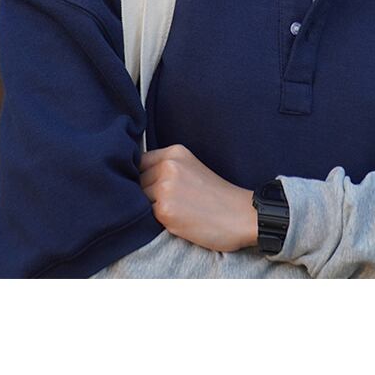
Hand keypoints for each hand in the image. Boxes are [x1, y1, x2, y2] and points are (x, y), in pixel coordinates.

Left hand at [139, 144, 258, 252]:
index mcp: (175, 152)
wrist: (241, 215)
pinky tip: (177, 222)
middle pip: (136, 181)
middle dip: (145, 194)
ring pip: (139, 200)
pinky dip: (157, 221)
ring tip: (175, 213)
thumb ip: (165, 168)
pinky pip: (147, 217)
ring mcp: (165, 186)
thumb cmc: (217, 196)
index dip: (142, 177)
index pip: (139, 162)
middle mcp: (168, 165)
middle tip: (170, 204)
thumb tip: (133, 180)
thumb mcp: (191, 168)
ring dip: (150, 209)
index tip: (152, 188)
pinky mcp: (165, 209)